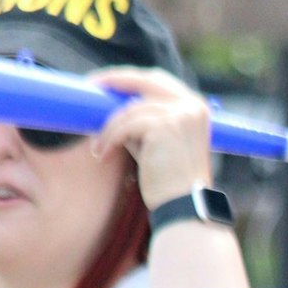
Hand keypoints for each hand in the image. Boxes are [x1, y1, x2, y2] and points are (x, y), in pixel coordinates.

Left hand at [88, 67, 213, 210]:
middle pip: (144, 80)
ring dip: (108, 128)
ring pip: (129, 110)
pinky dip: (110, 140)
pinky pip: (125, 126)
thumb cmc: (170, 182)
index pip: (157, 80)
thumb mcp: (159, 144)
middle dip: (114, 80)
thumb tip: (111, 108)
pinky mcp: (165, 126)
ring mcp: (180, 114)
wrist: (184, 208)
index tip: (105, 83)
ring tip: (99, 148)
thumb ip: (143, 122)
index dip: (129, 79)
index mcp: (196, 107)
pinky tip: (103, 155)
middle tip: (91, 86)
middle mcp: (192, 105)